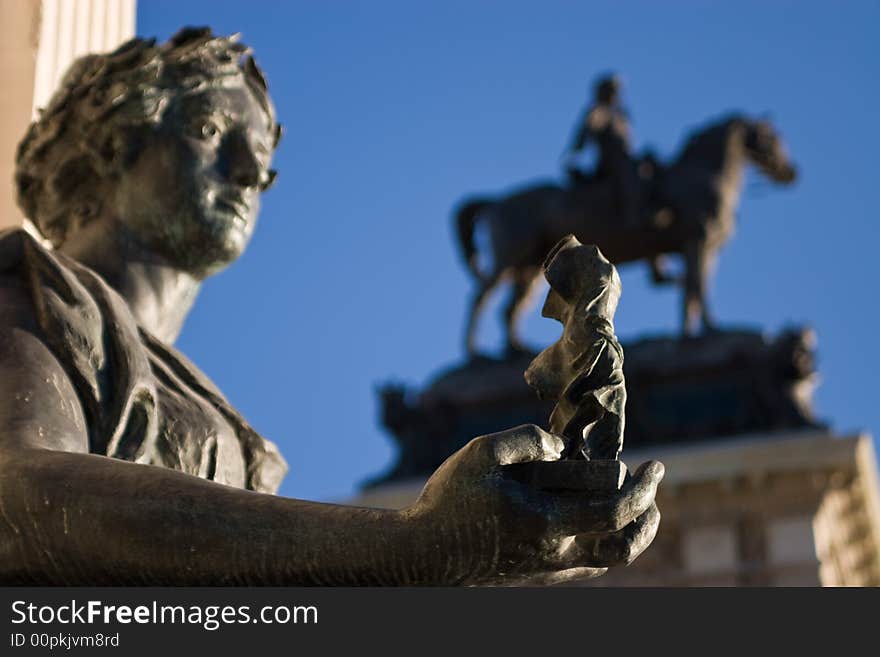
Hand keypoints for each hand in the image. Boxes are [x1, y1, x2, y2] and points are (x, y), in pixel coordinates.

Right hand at [406, 424, 663, 585]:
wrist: (424, 555)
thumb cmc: (449, 501)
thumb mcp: (481, 453)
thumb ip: (526, 439)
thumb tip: (561, 445)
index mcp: (546, 522)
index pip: (615, 511)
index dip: (642, 487)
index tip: (654, 464)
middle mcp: (557, 552)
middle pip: (626, 544)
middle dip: (648, 508)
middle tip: (652, 479)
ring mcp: (551, 569)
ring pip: (613, 560)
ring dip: (637, 532)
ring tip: (644, 505)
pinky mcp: (542, 575)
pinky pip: (591, 565)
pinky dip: (610, 543)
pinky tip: (605, 521)